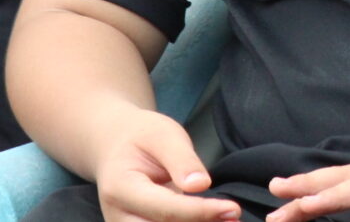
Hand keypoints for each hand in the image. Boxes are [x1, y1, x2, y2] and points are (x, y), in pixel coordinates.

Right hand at [94, 109, 239, 221]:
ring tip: (229, 220)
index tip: (232, 208)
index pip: (166, 209)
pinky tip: (214, 221)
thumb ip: (181, 160)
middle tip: (234, 217)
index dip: (201, 212)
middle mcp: (118, 215)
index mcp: (121, 188)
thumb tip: (201, 185)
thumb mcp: (163, 135)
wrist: (115, 144)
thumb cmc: (141, 136)